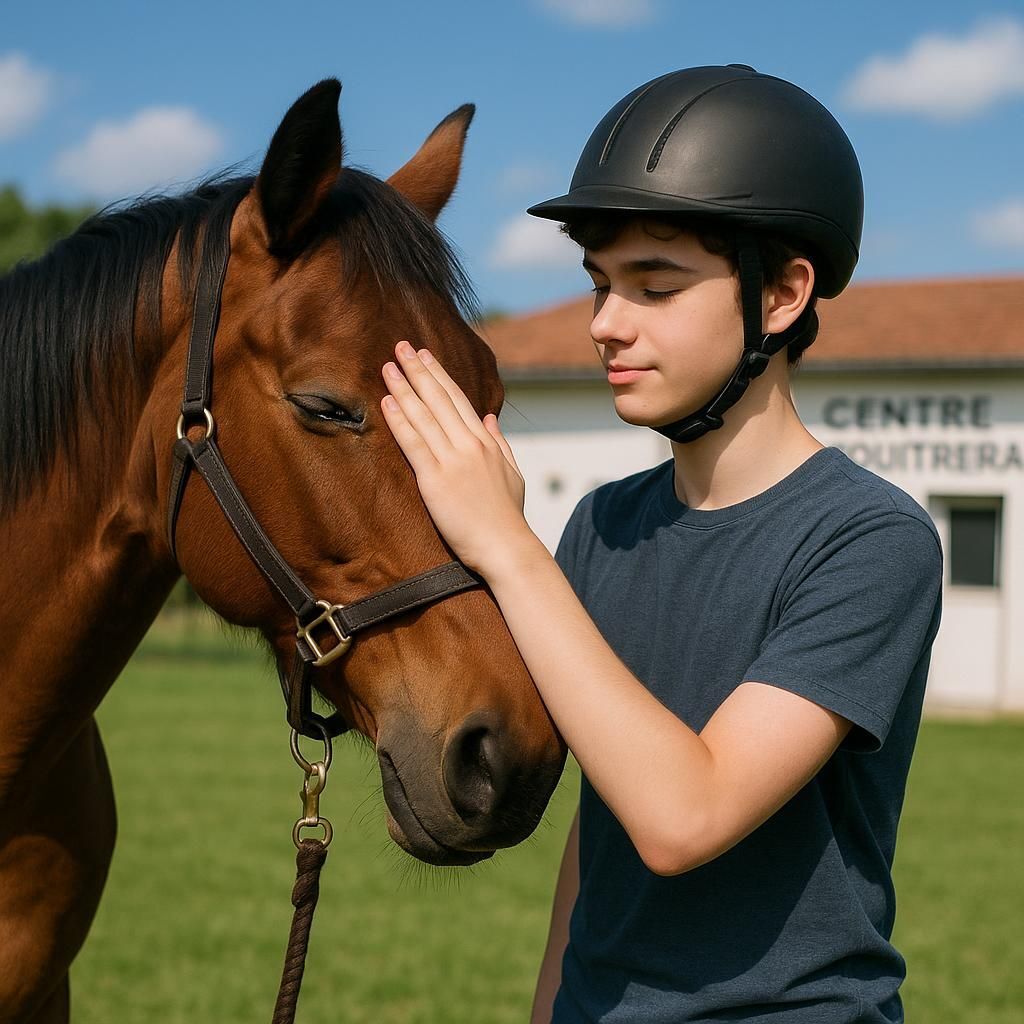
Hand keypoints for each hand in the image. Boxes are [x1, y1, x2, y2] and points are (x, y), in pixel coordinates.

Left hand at [380, 340, 533, 577]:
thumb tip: (489, 418)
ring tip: (388, 366)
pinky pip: (414, 444)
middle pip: (439, 399)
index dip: (438, 375)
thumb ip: (499, 444)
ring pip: (424, 415)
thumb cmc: (508, 517)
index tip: (424, 356)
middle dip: (418, 370)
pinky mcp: (436, 481)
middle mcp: (470, 445)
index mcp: (486, 442)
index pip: (458, 399)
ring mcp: (453, 461)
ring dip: (403, 388)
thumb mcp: (512, 474)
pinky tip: (386, 402)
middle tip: (400, 347)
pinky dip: (399, 420)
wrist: (506, 546)